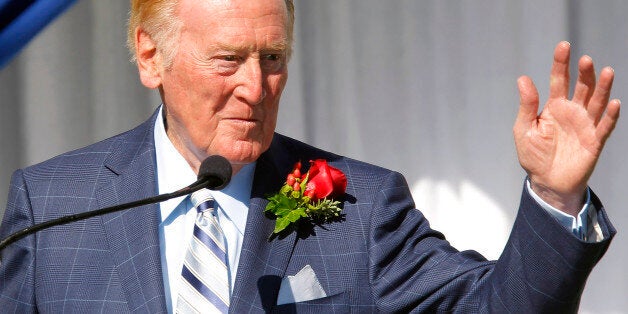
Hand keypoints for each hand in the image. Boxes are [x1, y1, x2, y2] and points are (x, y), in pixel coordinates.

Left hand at [513, 41, 619, 215]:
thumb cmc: (534, 154)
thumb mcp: (524, 128)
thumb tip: (523, 78)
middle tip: (584, 59)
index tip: (563, 46)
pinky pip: (605, 126)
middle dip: (584, 73)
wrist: (546, 181)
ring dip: (602, 88)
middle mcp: (573, 111)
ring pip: (598, 102)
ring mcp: (586, 125)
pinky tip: (614, 103)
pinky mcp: (595, 141)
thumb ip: (527, 105)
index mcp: (554, 106)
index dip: (561, 63)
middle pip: (582, 87)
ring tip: (606, 71)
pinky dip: (611, 115)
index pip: (559, 79)